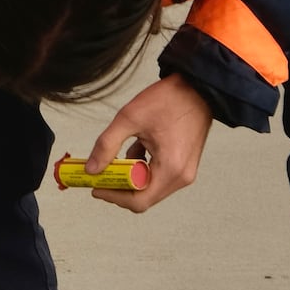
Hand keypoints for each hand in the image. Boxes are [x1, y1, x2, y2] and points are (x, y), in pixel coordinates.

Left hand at [84, 76, 212, 213]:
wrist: (198, 87)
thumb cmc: (169, 99)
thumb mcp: (129, 118)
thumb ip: (107, 145)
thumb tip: (91, 169)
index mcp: (170, 169)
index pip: (138, 201)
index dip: (113, 196)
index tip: (96, 186)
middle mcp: (181, 177)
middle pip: (144, 197)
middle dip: (119, 187)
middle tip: (101, 173)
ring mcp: (185, 172)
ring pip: (150, 187)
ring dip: (130, 176)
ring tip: (120, 154)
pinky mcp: (184, 165)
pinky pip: (159, 177)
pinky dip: (142, 168)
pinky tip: (137, 147)